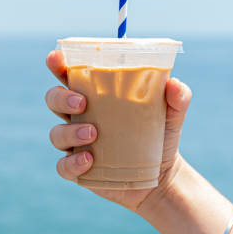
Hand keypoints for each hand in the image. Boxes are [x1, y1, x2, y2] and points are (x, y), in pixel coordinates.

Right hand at [45, 50, 191, 210]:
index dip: (58, 64)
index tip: (57, 57)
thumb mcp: (172, 114)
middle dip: (61, 97)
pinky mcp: (78, 169)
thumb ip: (178, 96)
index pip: (69, 74)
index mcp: (95, 96)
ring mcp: (76, 144)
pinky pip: (63, 166)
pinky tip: (89, 160)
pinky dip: (72, 163)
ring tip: (93, 133)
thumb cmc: (160, 135)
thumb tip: (174, 84)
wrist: (162, 176)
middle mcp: (79, 117)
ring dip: (70, 131)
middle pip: (53, 99)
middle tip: (82, 102)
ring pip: (56, 133)